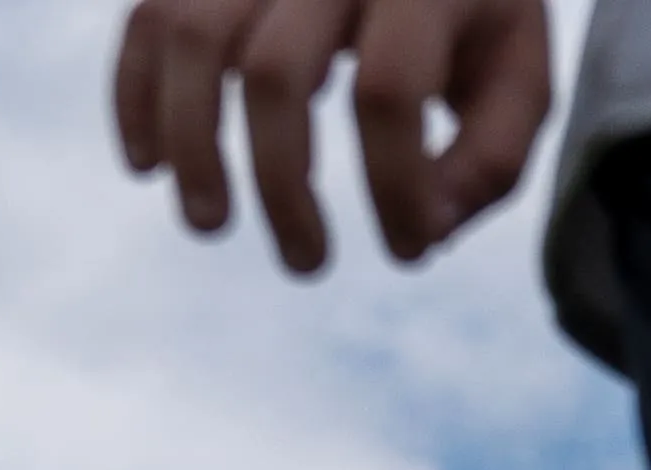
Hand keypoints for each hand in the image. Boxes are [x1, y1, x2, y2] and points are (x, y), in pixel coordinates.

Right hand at [117, 0, 551, 272]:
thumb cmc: (473, 10)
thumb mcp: (516, 74)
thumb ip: (491, 157)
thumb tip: (425, 230)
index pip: (389, 92)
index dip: (395, 187)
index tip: (410, 252)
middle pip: (276, 73)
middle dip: (281, 184)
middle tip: (305, 264)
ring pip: (193, 38)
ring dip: (190, 142)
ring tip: (209, 221)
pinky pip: (148, 15)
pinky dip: (134, 91)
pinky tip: (148, 164)